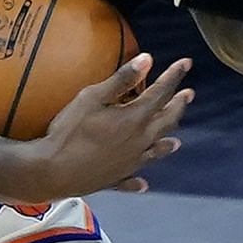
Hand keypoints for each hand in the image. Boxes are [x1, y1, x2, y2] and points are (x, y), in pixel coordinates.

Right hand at [27, 54, 190, 200]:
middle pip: (165, 121)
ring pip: (155, 151)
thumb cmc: (70, 130)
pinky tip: (143, 183)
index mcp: (135, 119)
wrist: (54, 171)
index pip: (161, 93)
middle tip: (189, 94)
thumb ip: (121, 80)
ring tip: (177, 141)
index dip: (174, 76)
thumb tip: (148, 60)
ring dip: (167, 142)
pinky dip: (139, 179)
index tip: (186, 63)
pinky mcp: (116, 179)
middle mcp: (139, 142)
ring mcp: (130, 163)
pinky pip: (132, 179)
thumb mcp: (92, 97)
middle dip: (178, 105)